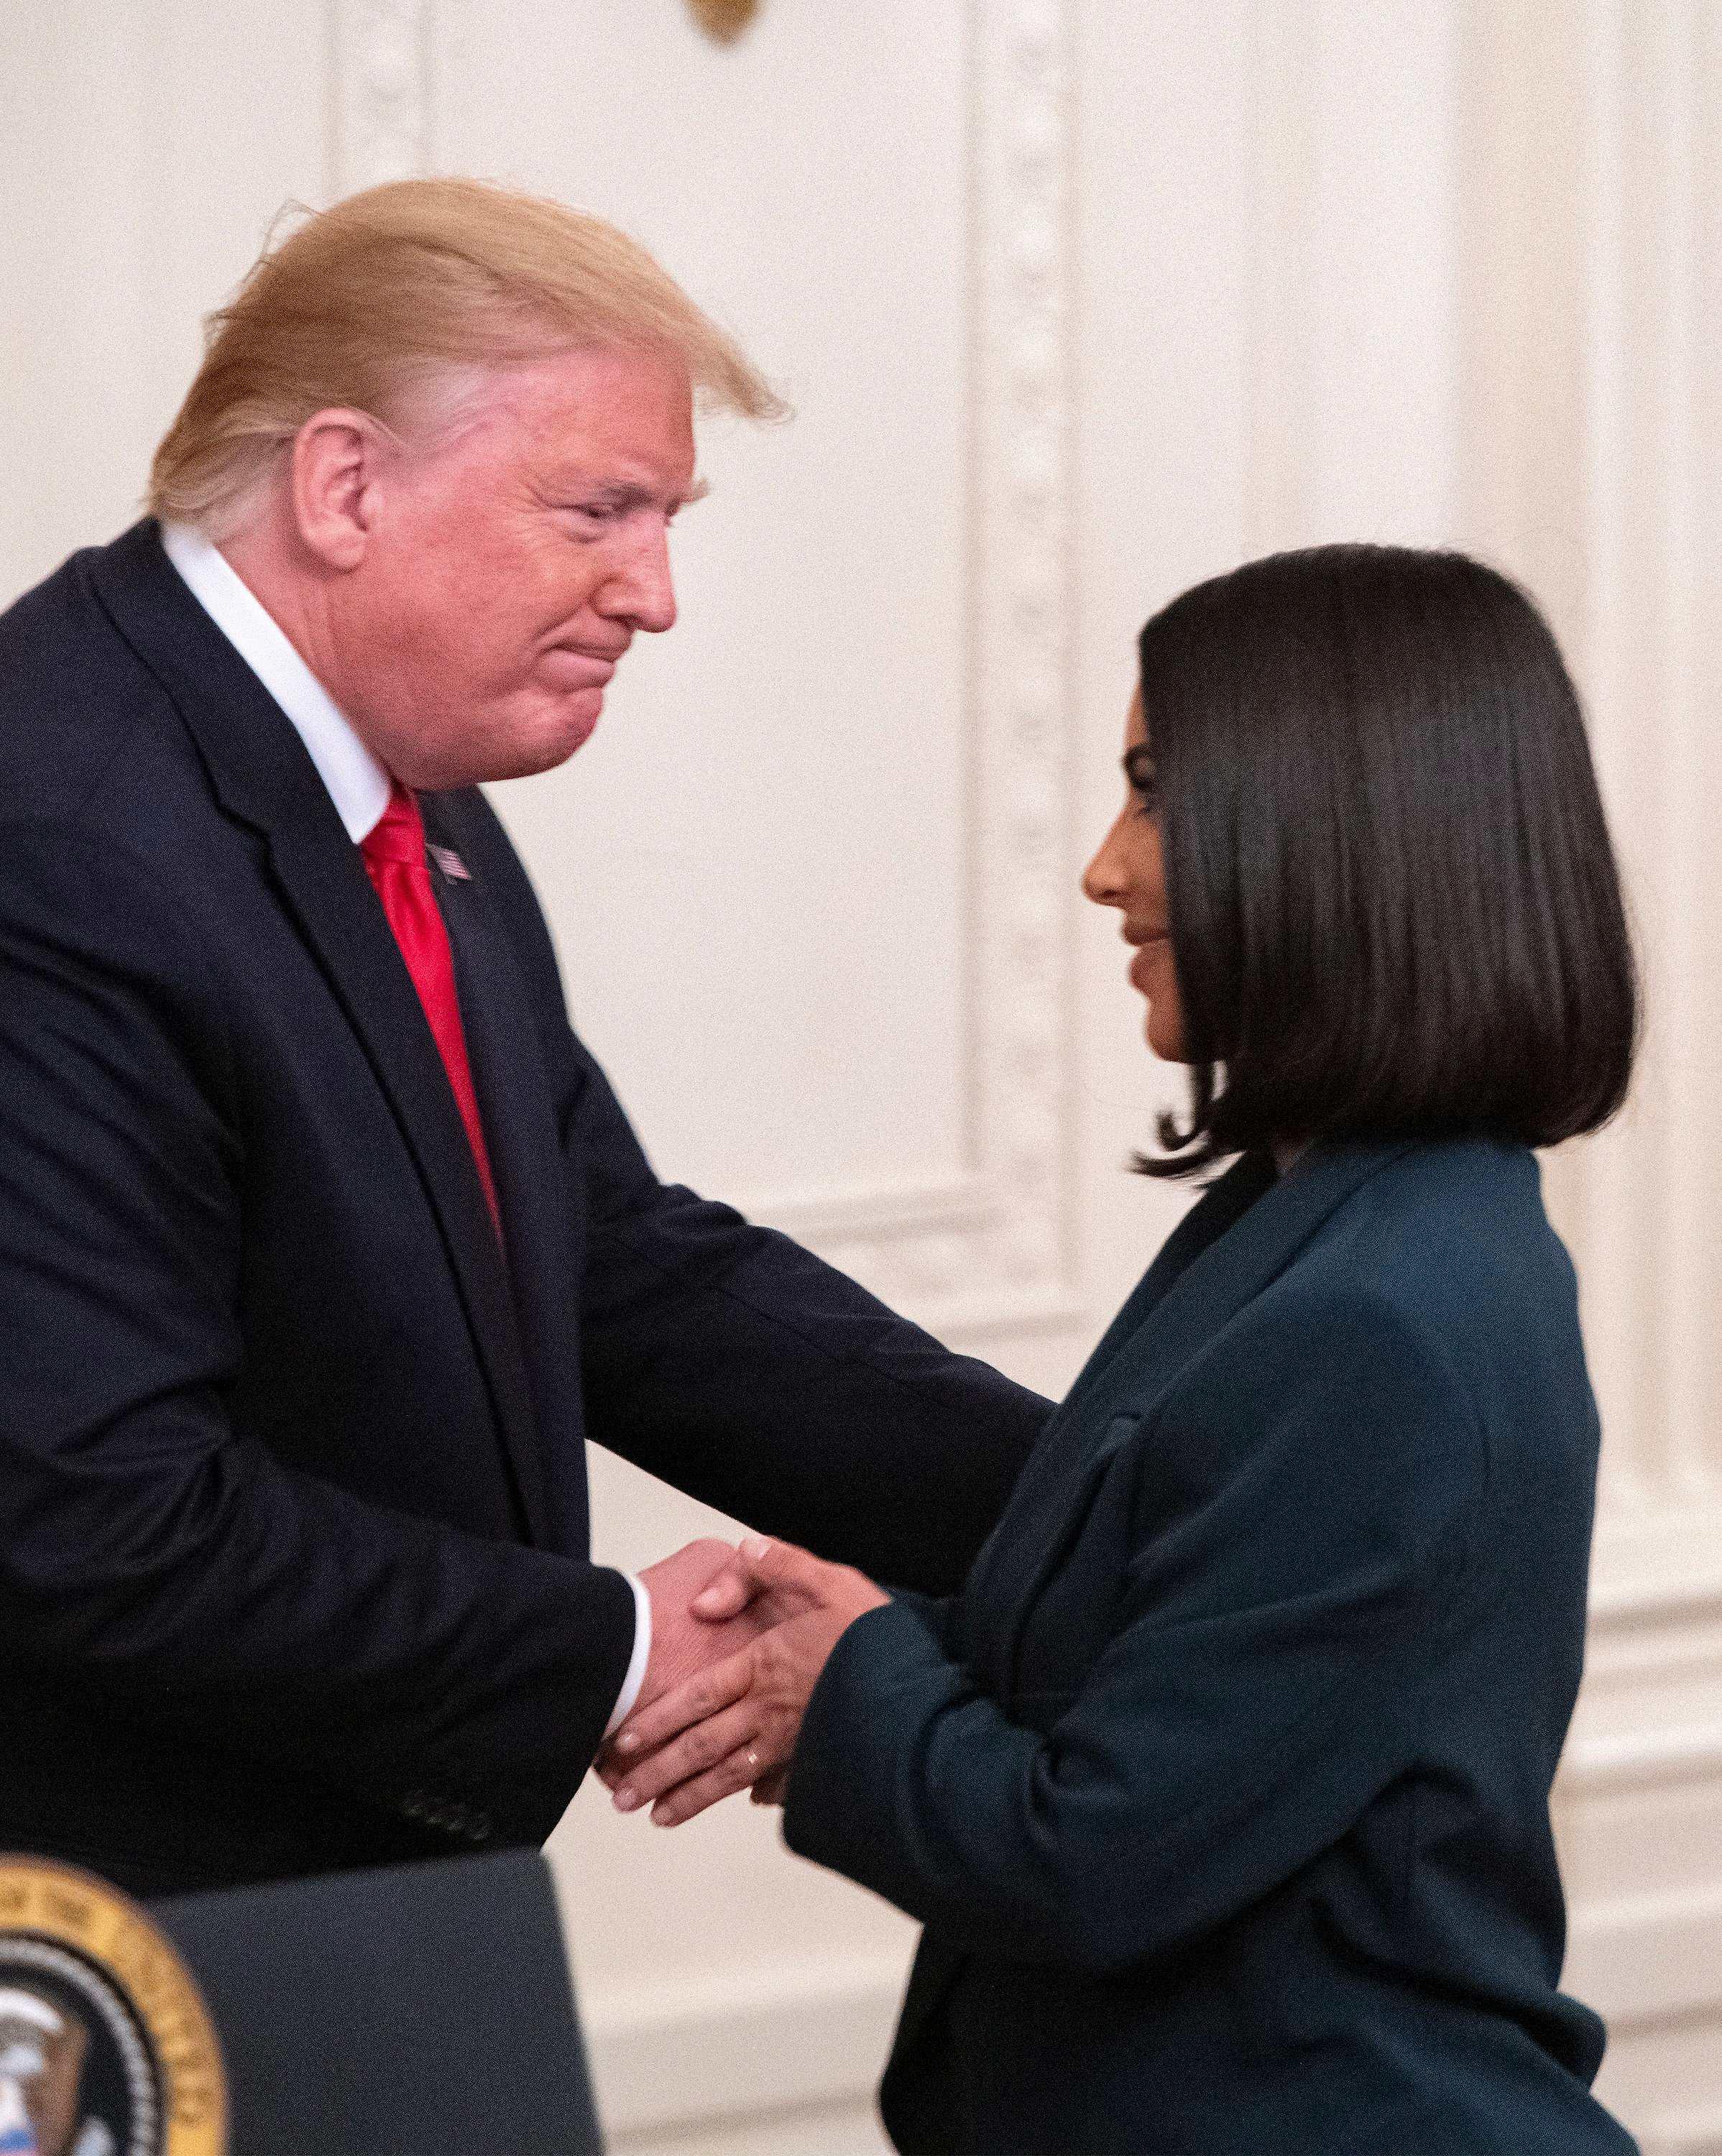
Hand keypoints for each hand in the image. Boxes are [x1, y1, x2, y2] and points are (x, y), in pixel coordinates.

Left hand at [604, 1536, 887, 1826]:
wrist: (924, 1687)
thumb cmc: (873, 1631)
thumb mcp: (824, 1578)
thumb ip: (769, 1569)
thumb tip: (706, 1596)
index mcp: (764, 1667)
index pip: (696, 1699)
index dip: (656, 1722)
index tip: (623, 1743)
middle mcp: (771, 1712)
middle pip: (702, 1747)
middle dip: (656, 1774)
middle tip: (619, 1797)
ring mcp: (797, 1745)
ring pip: (731, 1777)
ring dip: (690, 1798)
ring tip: (658, 1817)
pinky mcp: (824, 1762)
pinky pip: (783, 1785)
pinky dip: (758, 1796)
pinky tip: (747, 1802)